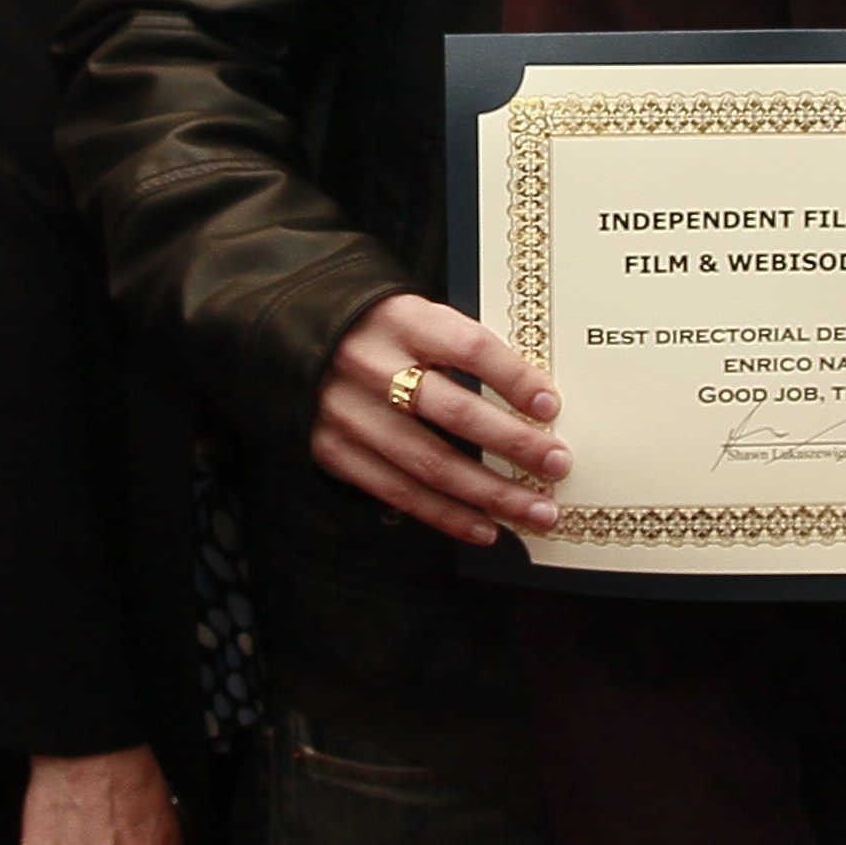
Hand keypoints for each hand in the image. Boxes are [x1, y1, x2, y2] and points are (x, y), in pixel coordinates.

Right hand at [314, 294, 566, 545]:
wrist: (286, 333)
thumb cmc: (375, 328)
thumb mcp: (413, 316)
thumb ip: (459, 348)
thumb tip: (533, 400)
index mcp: (401, 320)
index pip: (469, 348)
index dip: (513, 377)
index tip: (550, 404)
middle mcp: (372, 366)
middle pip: (455, 412)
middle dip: (513, 443)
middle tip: (559, 463)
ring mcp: (349, 413)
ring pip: (431, 463)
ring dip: (491, 494)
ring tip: (537, 510)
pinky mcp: (332, 450)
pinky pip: (398, 492)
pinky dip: (447, 515)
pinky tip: (486, 528)